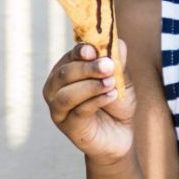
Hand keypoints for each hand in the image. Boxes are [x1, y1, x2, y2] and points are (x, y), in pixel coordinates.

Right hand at [42, 41, 134, 162]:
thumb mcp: (121, 79)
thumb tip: (117, 42)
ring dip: (90, 86)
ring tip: (111, 83)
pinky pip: (77, 111)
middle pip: (64, 74)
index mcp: (67, 72)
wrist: (121, 136)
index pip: (69, 57)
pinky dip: (95, 101)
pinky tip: (111, 96)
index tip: (93, 50)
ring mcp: (59, 109)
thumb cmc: (116, 105)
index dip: (79, 52)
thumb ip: (118, 62)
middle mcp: (56, 89)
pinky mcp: (68, 127)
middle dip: (87, 68)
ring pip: (66, 94)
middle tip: (109, 66)